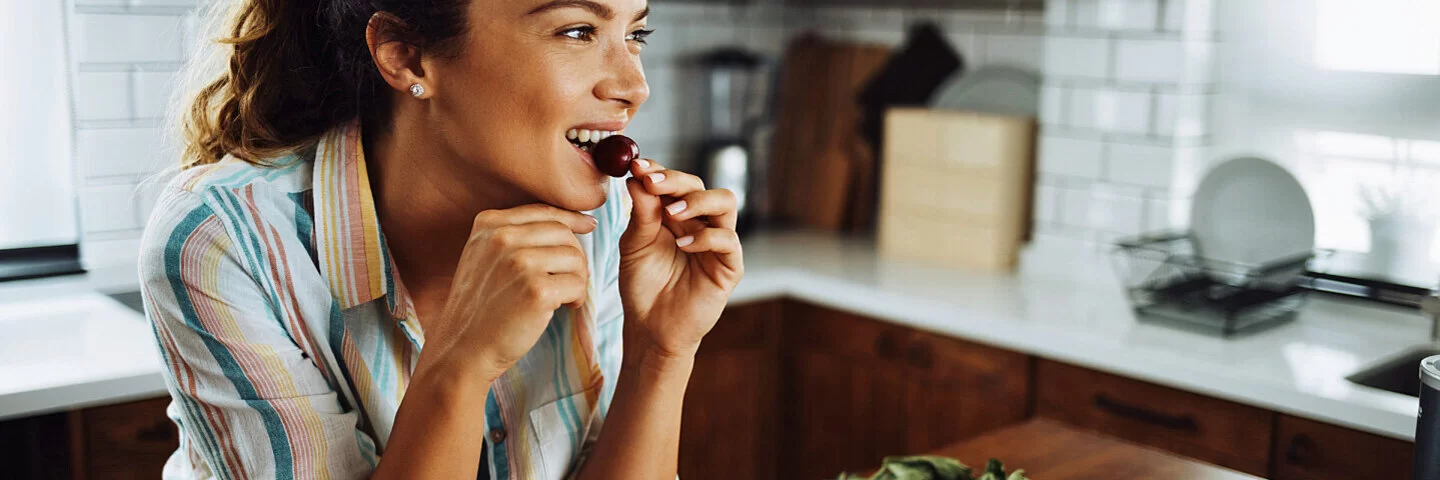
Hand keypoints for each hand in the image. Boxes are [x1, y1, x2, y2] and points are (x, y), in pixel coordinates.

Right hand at [420, 204, 595, 378]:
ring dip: (578, 278)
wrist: (461, 349)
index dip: (572, 218)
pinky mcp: (536, 290)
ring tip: (564, 296)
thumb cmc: (479, 308)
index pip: (543, 211)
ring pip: (575, 257)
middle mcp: (502, 238)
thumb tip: (576, 222)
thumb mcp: (485, 258)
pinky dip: (577, 297)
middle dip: (575, 257)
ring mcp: (519, 263)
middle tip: (570, 280)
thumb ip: (516, 236)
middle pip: (563, 233)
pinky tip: (564, 308)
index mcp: (488, 224)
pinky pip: (577, 284)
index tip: (589, 225)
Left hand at [618, 159, 744, 359]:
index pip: (675, 181)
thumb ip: (640, 213)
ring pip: (725, 202)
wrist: (650, 329)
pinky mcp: (729, 266)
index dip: (659, 170)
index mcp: (676, 215)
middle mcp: (699, 223)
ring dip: (697, 200)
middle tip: (652, 183)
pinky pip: (728, 240)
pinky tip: (681, 246)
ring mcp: (717, 242)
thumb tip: (636, 176)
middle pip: (700, 185)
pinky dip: (705, 237)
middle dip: (675, 180)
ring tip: (670, 213)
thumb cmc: (642, 287)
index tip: (637, 166)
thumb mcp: (634, 245)